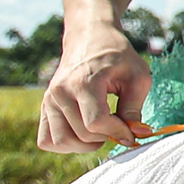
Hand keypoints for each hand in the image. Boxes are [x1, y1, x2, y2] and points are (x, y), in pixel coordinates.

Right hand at [39, 27, 151, 150]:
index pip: (96, 123)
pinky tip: (83, 133)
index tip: (132, 131)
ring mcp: (49, 100)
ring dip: (86, 145)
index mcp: (83, 82)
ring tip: (102, 131)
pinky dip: (66, 144)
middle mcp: (60, 92)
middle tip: (119, 125)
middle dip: (106, 137)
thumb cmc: (118, 56)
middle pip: (82, 135)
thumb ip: (135, 107)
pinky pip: (47, 140)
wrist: (90, 38)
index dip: (118, 133)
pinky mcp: (45, 107)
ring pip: (62, 142)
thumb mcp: (138, 76)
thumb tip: (136, 134)